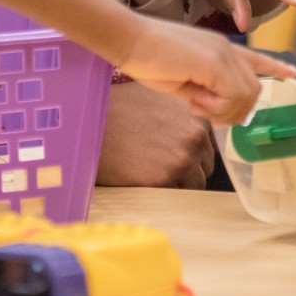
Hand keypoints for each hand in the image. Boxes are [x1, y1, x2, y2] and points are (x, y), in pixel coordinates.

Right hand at [97, 82, 215, 187]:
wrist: (88, 124)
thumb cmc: (118, 109)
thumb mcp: (159, 99)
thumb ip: (183, 114)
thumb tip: (198, 131)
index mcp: (197, 117)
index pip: (207, 147)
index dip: (190, 153)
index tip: (169, 152)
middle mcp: (194, 136)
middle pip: (204, 167)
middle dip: (186, 169)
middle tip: (156, 162)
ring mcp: (182, 159)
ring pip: (193, 185)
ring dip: (176, 183)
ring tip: (148, 170)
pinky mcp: (164, 179)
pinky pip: (175, 196)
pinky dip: (161, 191)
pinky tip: (142, 176)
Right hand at [111, 13, 295, 124]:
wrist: (128, 39)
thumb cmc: (146, 58)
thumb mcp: (181, 81)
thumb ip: (202, 92)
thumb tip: (213, 109)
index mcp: (219, 50)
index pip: (255, 58)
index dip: (275, 66)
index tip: (292, 72)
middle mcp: (227, 49)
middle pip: (253, 90)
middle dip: (233, 111)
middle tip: (200, 109)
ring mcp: (223, 54)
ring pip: (246, 96)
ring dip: (223, 111)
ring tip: (195, 104)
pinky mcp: (215, 62)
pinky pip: (232, 96)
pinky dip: (216, 107)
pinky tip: (194, 100)